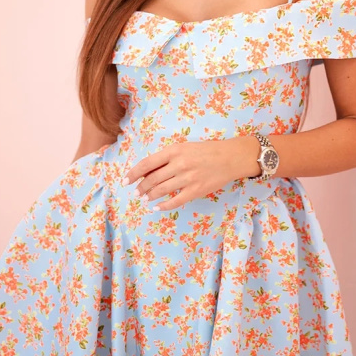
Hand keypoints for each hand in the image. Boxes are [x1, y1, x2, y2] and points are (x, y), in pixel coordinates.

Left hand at [121, 139, 246, 210]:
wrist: (230, 157)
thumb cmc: (206, 150)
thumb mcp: (185, 147)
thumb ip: (167, 158)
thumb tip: (148, 171)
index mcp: (174, 151)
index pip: (147, 163)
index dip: (134, 173)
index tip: (125, 181)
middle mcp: (179, 164)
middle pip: (152, 179)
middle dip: (141, 188)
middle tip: (136, 192)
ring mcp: (188, 178)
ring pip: (161, 190)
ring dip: (150, 196)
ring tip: (145, 198)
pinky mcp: (196, 190)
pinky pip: (175, 201)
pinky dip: (163, 206)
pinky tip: (157, 207)